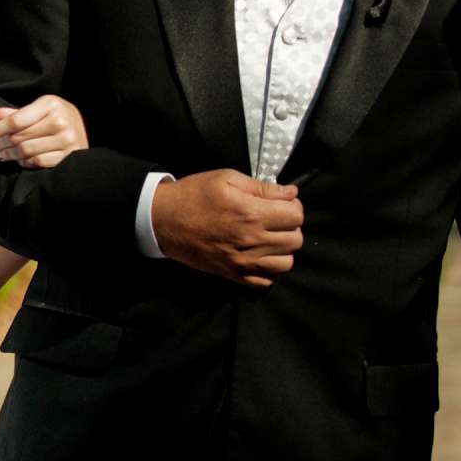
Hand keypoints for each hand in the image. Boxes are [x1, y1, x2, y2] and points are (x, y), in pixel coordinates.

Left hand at [0, 97, 88, 168]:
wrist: (85, 132)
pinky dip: (24, 163)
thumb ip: (17, 113)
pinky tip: (19, 160)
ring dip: (9, 154)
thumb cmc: (57, 118)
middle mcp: (60, 121)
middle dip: (1, 143)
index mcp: (51, 104)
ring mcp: (66, 140)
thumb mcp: (40, 109)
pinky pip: (37, 162)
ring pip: (26, 151)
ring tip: (2, 154)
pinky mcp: (68, 155)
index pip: (15, 120)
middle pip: (19, 137)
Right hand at [151, 169, 303, 287]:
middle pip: (295, 240)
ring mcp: (242, 262)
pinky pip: (266, 281)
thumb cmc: (193, 195)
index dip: (292, 205)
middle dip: (290, 226)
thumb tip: (291, 193)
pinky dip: (269, 269)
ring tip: (269, 237)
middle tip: (275, 218)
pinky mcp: (233, 274)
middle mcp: (251, 241)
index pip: (296, 215)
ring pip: (286, 263)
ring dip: (283, 249)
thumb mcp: (226, 178)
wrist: (163, 220)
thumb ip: (262, 187)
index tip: (282, 202)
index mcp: (251, 213)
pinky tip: (259, 255)